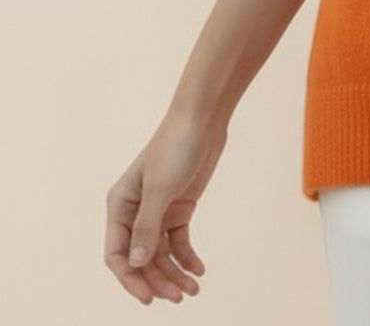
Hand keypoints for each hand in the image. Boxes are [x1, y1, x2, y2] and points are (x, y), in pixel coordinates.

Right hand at [104, 108, 227, 304]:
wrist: (203, 119)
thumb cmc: (175, 147)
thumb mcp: (160, 188)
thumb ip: (147, 227)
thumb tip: (135, 264)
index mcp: (119, 206)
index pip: (117, 254)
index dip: (131, 279)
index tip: (149, 299)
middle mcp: (135, 213)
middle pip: (141, 259)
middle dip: (158, 280)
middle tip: (179, 297)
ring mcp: (158, 212)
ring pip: (161, 254)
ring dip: (174, 273)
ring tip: (192, 290)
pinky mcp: (179, 208)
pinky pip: (179, 242)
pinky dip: (187, 257)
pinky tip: (198, 270)